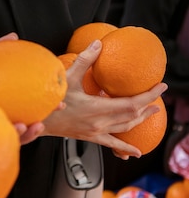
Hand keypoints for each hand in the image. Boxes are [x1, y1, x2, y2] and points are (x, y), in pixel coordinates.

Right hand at [42, 40, 167, 156]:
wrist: (38, 122)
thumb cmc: (49, 100)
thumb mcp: (67, 77)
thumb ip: (85, 60)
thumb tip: (98, 44)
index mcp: (96, 108)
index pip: (131, 103)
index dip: (148, 95)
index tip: (160, 87)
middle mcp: (99, 123)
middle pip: (132, 116)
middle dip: (148, 105)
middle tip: (158, 96)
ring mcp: (96, 133)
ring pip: (126, 128)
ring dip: (141, 120)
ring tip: (152, 111)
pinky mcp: (91, 138)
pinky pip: (112, 144)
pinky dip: (126, 148)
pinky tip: (135, 153)